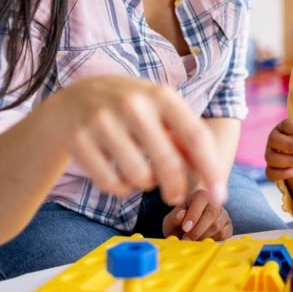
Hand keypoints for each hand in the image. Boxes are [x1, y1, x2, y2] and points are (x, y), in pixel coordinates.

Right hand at [54, 75, 226, 205]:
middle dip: (177, 188)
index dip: (211, 170)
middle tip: (175, 197)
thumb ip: (185, 137)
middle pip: (168, 164)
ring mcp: (103, 121)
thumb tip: (212, 174)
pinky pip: (111, 184)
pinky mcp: (79, 140)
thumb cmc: (129, 108)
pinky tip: (119, 176)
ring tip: (140, 173)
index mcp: (161, 94)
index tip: (221, 196)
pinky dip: (120, 189)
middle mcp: (133, 104)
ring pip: (139, 178)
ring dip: (145, 184)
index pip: (196, 137)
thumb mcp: (159, 110)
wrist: (72, 99)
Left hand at [162, 189, 231, 239]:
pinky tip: (203, 242)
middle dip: (198, 230)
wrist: (188, 230)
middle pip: (211, 213)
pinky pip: (224, 234)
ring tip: (193, 242)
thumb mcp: (171, 220)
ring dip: (203, 237)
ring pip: (218, 225)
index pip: (201, 200)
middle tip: (187, 240)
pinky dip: (212, 241)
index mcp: (200, 195)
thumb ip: (174, 217)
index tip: (185, 228)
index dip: (193, 215)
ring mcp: (223, 214)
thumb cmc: (179, 222)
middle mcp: (215, 202)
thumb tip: (181, 215)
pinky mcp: (228, 226)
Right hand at [264, 118, 292, 182]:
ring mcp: (270, 154)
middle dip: (290, 145)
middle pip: (273, 139)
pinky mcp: (271, 168)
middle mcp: (274, 139)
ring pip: (270, 157)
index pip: (286, 125)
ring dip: (288, 160)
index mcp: (284, 127)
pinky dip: (281, 173)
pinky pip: (270, 172)